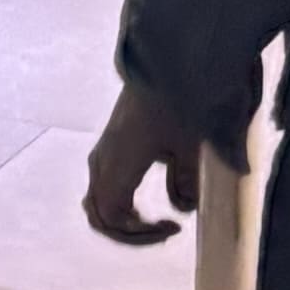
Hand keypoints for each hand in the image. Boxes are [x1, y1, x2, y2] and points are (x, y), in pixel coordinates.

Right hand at [84, 78, 203, 247]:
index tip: (174, 227)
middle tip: (164, 230)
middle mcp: (101, 159)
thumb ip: (187, 183)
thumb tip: (183, 208)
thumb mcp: (191, 145)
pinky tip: (152, 191)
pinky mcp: (112, 140)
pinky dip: (122, 199)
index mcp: (117, 164)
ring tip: (155, 218)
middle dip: (130, 232)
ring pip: (98, 198)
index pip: (112, 217)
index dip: (139, 234)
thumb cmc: (180, 98)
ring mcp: (104, 149)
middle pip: (99, 212)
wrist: (168, 54)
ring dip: (123, 216)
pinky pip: (104, 182)